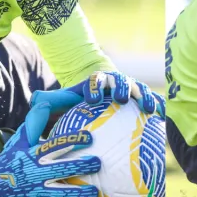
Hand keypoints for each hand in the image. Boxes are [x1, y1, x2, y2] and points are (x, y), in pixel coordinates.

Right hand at [0, 117, 100, 196]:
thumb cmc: (11, 158)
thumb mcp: (20, 140)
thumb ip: (34, 123)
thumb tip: (45, 102)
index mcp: (34, 155)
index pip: (55, 146)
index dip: (72, 141)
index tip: (90, 137)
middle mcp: (36, 173)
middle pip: (61, 170)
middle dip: (81, 167)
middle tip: (99, 163)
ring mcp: (35, 191)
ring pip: (61, 194)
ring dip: (79, 194)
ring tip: (95, 192)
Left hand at [38, 71, 164, 122]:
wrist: (98, 98)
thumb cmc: (77, 103)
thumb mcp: (60, 102)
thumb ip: (46, 105)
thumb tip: (33, 104)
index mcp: (95, 81)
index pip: (95, 79)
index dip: (94, 86)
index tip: (90, 99)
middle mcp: (114, 82)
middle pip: (119, 79)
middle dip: (120, 87)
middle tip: (119, 98)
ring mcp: (130, 89)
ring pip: (139, 88)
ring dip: (143, 96)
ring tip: (147, 108)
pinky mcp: (142, 99)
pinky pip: (153, 100)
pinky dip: (158, 105)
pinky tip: (162, 117)